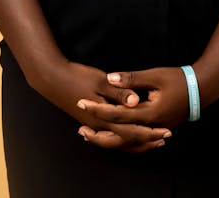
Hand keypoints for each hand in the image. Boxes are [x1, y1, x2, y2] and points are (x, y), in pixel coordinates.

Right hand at [36, 60, 171, 152]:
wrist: (53, 79)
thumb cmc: (77, 76)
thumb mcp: (100, 80)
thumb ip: (119, 92)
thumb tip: (137, 101)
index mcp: (104, 117)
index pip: (132, 131)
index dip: (150, 132)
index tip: (165, 132)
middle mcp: (100, 126)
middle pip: (127, 140)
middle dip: (147, 140)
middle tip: (164, 138)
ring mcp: (94, 125)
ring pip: (118, 141)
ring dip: (136, 141)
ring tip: (151, 139)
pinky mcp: (90, 121)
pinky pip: (110, 135)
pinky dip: (123, 138)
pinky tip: (128, 133)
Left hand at [76, 66, 189, 147]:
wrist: (202, 88)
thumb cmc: (179, 79)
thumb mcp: (155, 76)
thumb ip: (132, 79)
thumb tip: (110, 77)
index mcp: (148, 114)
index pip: (117, 114)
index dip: (97, 108)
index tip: (81, 101)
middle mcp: (151, 126)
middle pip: (120, 137)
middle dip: (98, 132)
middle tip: (80, 127)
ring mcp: (155, 129)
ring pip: (127, 141)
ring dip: (109, 138)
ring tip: (91, 133)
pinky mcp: (157, 128)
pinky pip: (136, 139)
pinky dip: (122, 138)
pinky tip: (114, 132)